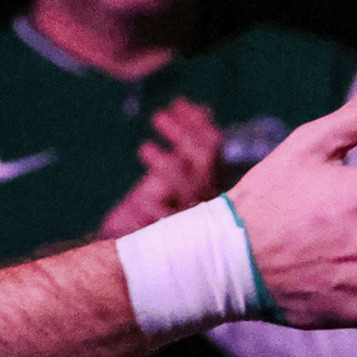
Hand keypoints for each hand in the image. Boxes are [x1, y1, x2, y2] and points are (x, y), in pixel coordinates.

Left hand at [100, 98, 224, 239]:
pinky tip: (143, 201)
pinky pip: (168, 222)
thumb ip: (188, 144)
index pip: (213, 146)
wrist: (144, 253)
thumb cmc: (161, 206)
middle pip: (203, 162)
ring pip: (187, 189)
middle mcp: (206, 197)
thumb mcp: (173, 172)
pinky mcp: (170, 237)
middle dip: (183, 135)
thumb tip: (201, 108)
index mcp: (210, 180)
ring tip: (144, 150)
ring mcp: (191, 217)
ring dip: (167, 166)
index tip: (179, 102)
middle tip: (158, 116)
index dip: (197, 123)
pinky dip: (155, 210)